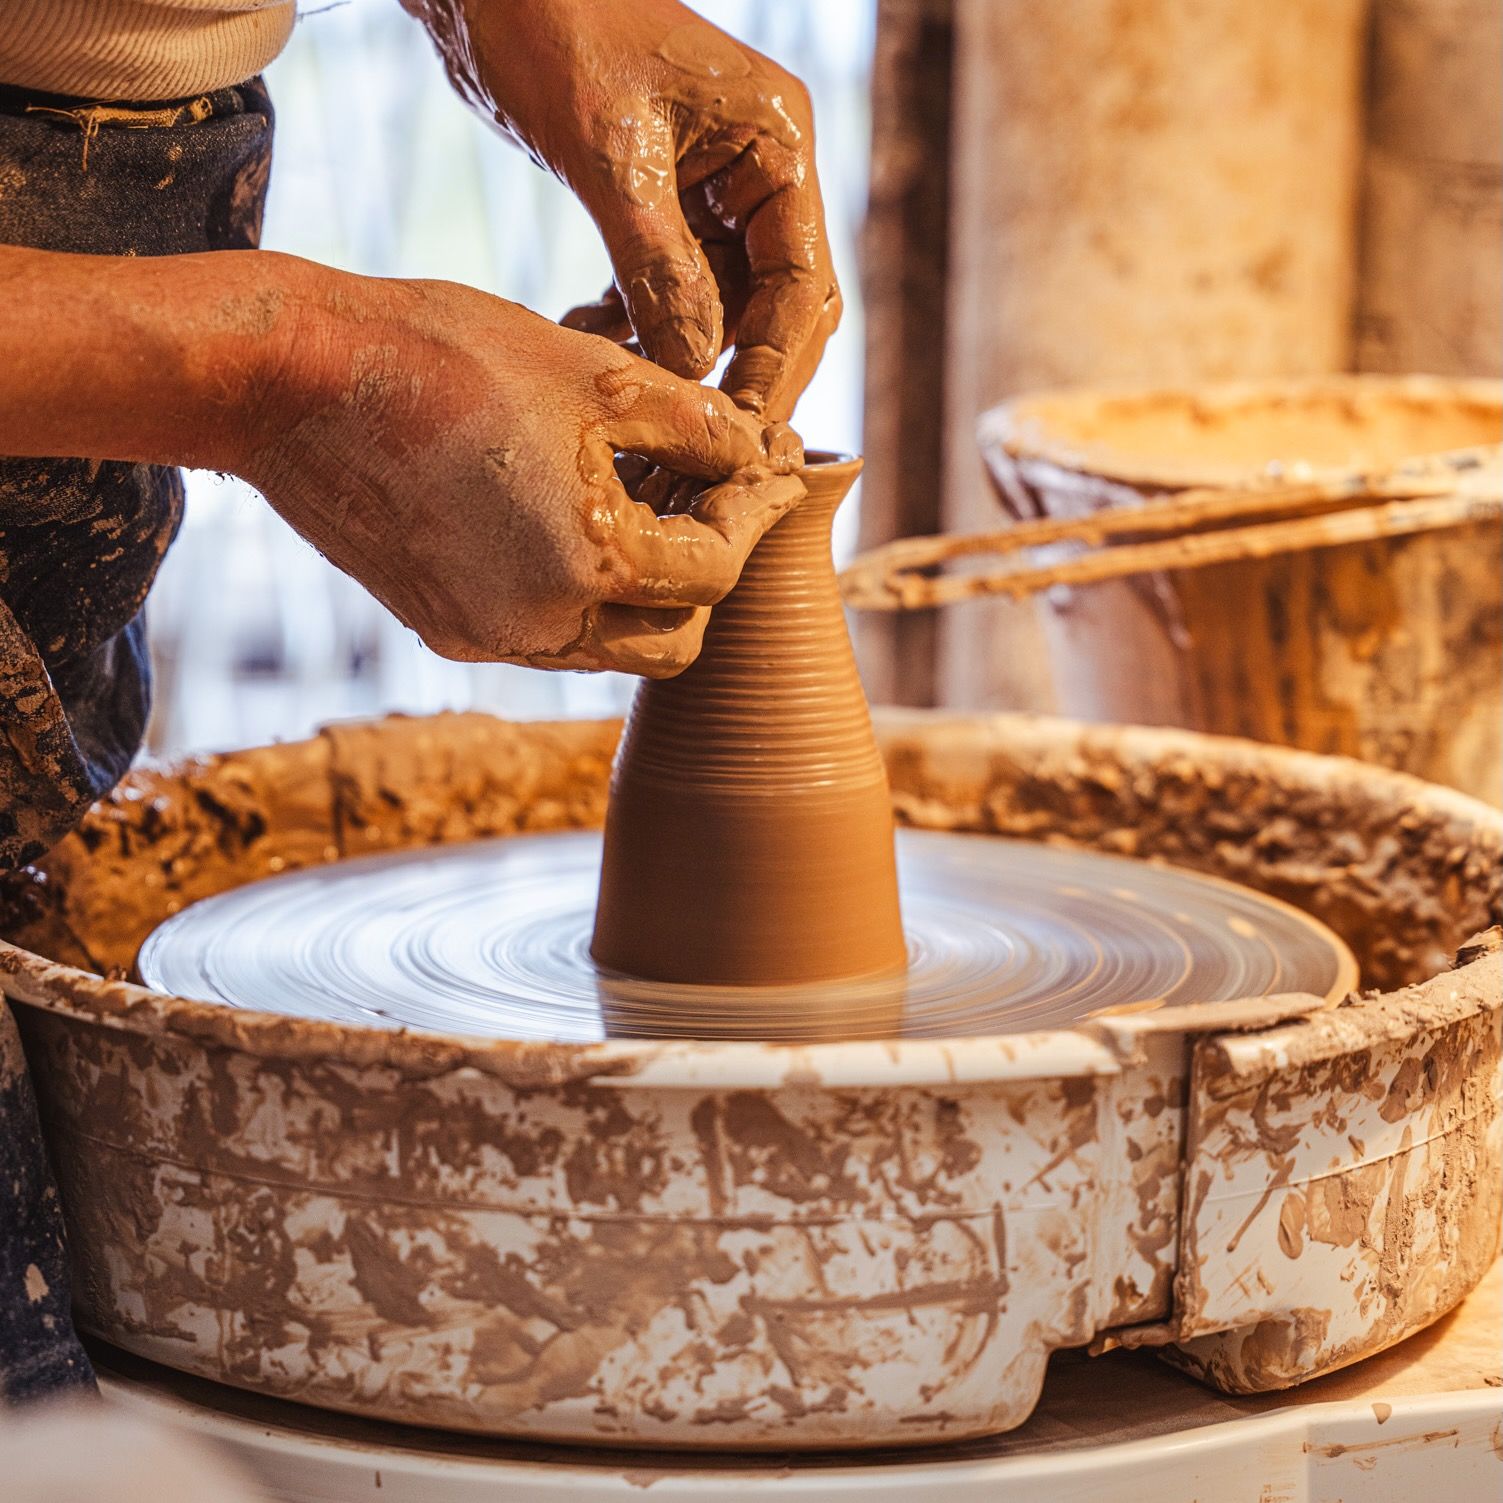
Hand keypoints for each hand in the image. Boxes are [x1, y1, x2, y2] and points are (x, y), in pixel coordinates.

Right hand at [242, 268, 802, 675]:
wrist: (291, 380)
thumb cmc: (446, 355)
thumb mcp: (597, 374)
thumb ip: (696, 426)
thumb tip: (754, 452)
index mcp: (589, 568)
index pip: (714, 573)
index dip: (753, 516)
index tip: (766, 469)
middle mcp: (539, 628)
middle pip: (673, 641)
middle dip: (706, 575)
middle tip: (708, 498)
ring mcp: (485, 637)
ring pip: (608, 647)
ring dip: (643, 589)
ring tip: (640, 499)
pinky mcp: (443, 627)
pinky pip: (542, 633)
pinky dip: (578, 592)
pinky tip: (571, 516)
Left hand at [408, 0, 840, 422]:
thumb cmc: (554, 28)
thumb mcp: (609, 153)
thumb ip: (658, 265)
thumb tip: (696, 367)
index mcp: (777, 145)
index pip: (803, 284)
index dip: (776, 365)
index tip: (742, 430)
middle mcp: (763, 172)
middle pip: (783, 305)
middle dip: (740, 371)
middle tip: (698, 437)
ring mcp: (719, 190)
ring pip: (727, 306)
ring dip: (680, 352)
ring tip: (617, 375)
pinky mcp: (672, 203)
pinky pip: (680, 287)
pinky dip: (645, 321)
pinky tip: (593, 332)